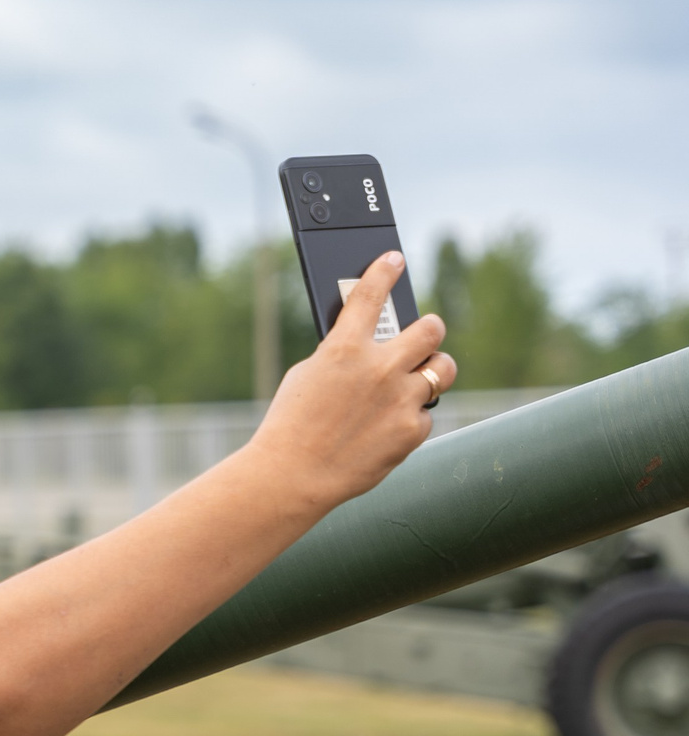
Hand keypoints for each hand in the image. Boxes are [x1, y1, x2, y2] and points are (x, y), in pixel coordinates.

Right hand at [249, 251, 457, 509]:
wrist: (294, 475)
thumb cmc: (292, 424)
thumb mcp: (308, 376)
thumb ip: (342, 356)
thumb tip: (370, 349)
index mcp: (344, 348)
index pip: (371, 294)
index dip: (385, 271)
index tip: (394, 260)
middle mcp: (380, 368)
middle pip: (430, 329)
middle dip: (429, 328)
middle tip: (425, 332)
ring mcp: (401, 399)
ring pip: (443, 369)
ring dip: (432, 369)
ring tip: (419, 378)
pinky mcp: (412, 430)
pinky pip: (424, 414)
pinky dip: (410, 417)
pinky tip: (387, 427)